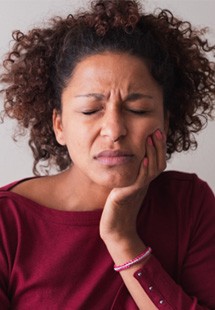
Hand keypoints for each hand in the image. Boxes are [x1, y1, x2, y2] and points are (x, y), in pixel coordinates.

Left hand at [99, 129, 166, 246]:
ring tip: (150, 139)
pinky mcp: (128, 196)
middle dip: (158, 147)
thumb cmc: (117, 208)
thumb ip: (129, 175)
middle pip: (158, 164)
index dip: (158, 148)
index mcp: (144, 181)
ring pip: (151, 170)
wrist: (115, 229)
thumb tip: (127, 160)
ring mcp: (137, 190)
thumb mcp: (125, 187)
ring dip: (152, 153)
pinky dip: (143, 170)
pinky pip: (139, 181)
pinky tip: (142, 159)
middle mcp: (144, 185)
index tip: (156, 132)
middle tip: (156, 131)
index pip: (156, 162)